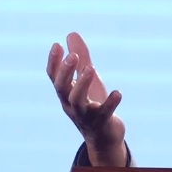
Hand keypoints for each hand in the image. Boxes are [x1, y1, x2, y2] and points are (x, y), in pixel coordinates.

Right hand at [46, 32, 127, 165]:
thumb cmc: (93, 105)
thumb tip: (71, 34)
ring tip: (91, 69)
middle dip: (66, 72)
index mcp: (66, 94)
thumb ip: (81, 58)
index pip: (54, 77)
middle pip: (62, 88)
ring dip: (83, 84)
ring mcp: (85, 115)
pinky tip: (118, 92)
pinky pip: (104, 113)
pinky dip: (111, 102)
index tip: (57, 45)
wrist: (104, 137)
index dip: (54, 62)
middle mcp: (71, 105)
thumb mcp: (87, 80)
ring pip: (78, 101)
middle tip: (74, 55)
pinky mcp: (102, 122)